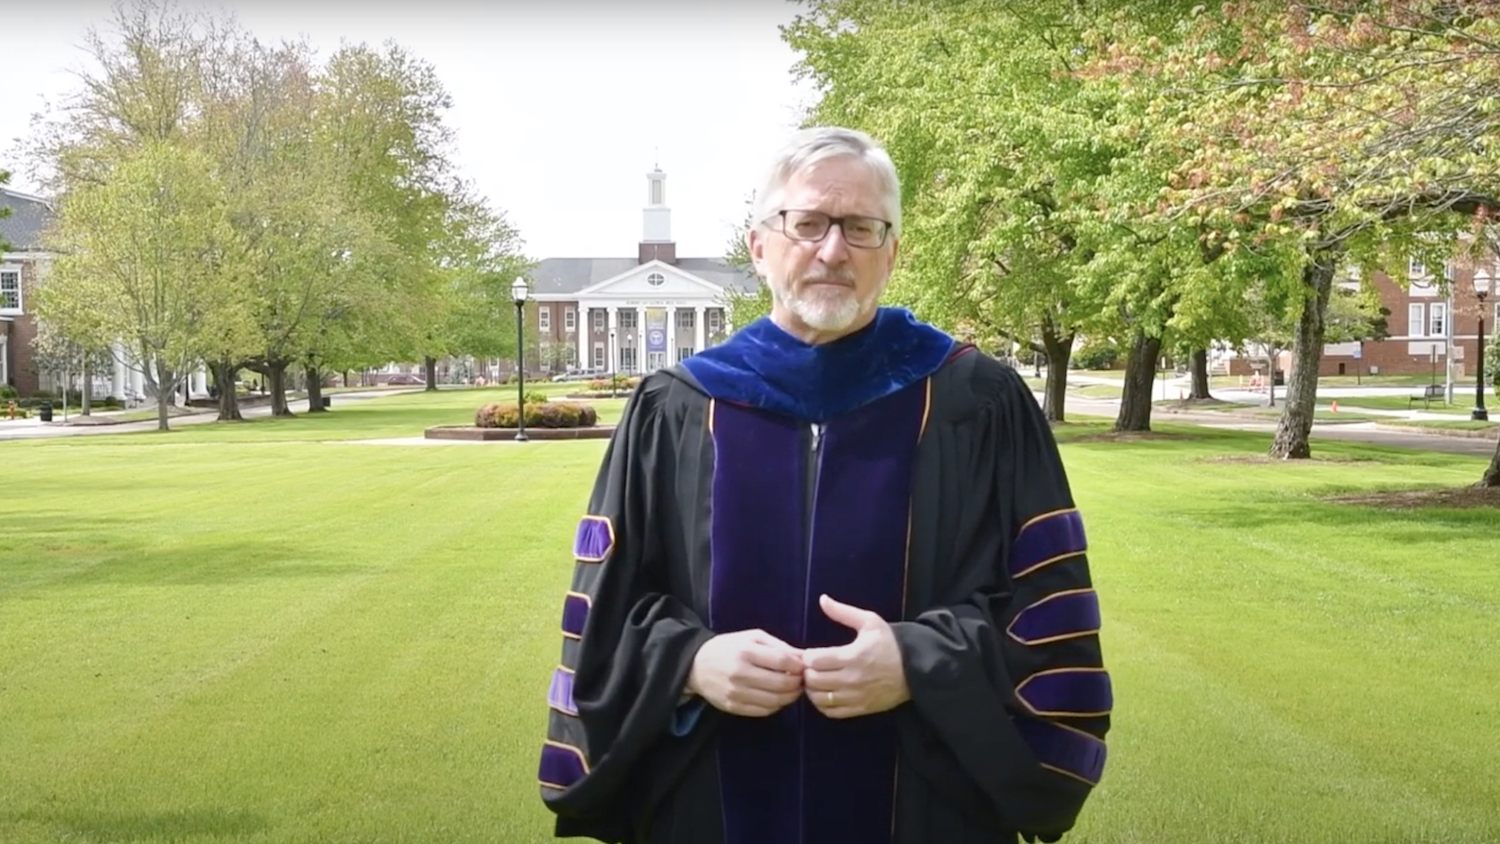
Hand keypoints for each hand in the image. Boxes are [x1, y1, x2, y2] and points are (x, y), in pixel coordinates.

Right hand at [687, 629, 803, 716]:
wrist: (696, 665)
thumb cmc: (729, 647)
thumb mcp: (752, 638)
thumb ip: (779, 646)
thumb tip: (804, 657)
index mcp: (746, 652)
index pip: (782, 662)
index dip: (798, 666)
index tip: (803, 667)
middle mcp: (740, 674)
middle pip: (781, 684)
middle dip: (797, 683)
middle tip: (801, 680)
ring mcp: (736, 693)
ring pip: (774, 701)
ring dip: (790, 697)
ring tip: (792, 690)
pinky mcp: (732, 707)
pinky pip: (762, 711)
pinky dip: (776, 706)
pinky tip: (778, 698)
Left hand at [803, 594, 909, 718]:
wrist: (915, 669)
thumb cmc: (890, 643)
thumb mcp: (870, 622)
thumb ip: (843, 612)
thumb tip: (822, 599)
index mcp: (852, 656)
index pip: (815, 661)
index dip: (807, 656)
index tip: (810, 654)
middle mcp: (852, 679)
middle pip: (813, 680)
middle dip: (807, 672)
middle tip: (811, 667)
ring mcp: (855, 697)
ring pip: (819, 698)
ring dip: (812, 689)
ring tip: (817, 679)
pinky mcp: (860, 709)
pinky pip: (831, 712)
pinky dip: (822, 704)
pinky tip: (825, 693)